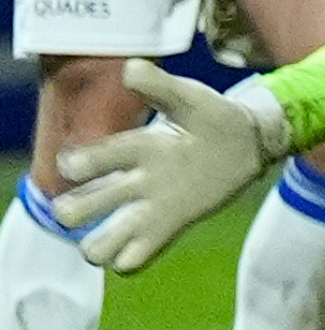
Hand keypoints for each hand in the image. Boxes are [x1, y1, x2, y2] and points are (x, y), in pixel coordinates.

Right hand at [51, 60, 289, 274]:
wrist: (247, 143)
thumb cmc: (212, 117)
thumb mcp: (191, 99)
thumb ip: (162, 87)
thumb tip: (131, 69)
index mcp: (138, 148)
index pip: (99, 159)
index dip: (82, 164)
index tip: (73, 165)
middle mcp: (136, 181)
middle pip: (85, 206)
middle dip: (77, 210)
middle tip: (87, 206)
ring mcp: (151, 207)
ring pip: (103, 239)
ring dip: (100, 243)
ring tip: (115, 234)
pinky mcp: (171, 226)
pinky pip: (137, 256)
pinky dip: (130, 261)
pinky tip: (137, 253)